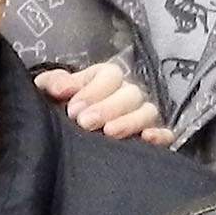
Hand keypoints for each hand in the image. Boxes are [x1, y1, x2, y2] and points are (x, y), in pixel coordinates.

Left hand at [34, 60, 175, 144]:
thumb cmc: (60, 107)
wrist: (62, 135)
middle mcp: (127, 93)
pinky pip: (165, 133)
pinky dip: (160, 135)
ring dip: (130, 121)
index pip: (111, 75)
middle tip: (84, 123)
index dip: (93, 91)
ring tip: (108, 133)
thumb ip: (54, 83)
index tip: (73, 109)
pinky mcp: (150, 136)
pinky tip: (146, 139)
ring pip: (148, 111)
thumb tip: (60, 88)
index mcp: (105, 78)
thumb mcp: (50, 90)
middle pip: (130, 93)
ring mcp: (141, 115)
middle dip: (108, 108)